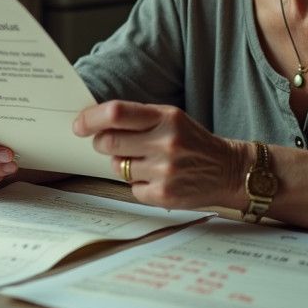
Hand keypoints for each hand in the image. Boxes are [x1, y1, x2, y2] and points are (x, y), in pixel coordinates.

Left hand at [73, 100, 245, 208]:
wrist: (228, 171)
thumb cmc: (193, 142)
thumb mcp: (172, 119)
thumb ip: (138, 118)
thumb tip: (96, 123)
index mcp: (166, 118)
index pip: (116, 113)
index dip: (91, 119)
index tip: (79, 125)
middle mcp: (165, 143)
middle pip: (109, 142)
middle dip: (101, 143)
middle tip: (109, 144)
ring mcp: (165, 171)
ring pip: (118, 167)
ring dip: (123, 164)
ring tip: (145, 162)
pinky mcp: (164, 194)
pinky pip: (132, 188)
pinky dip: (138, 184)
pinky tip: (157, 179)